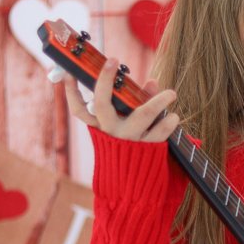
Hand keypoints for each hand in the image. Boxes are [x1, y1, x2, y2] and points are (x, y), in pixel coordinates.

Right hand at [63, 57, 179, 142]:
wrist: (134, 184)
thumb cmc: (131, 144)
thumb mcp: (128, 123)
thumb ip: (139, 100)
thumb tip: (153, 83)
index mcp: (101, 126)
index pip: (79, 109)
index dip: (70, 91)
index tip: (69, 72)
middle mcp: (111, 131)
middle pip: (101, 104)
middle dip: (105, 80)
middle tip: (113, 59)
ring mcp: (128, 139)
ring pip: (142, 114)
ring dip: (158, 101)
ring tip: (171, 94)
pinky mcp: (146, 148)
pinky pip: (160, 131)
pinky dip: (169, 122)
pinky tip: (173, 117)